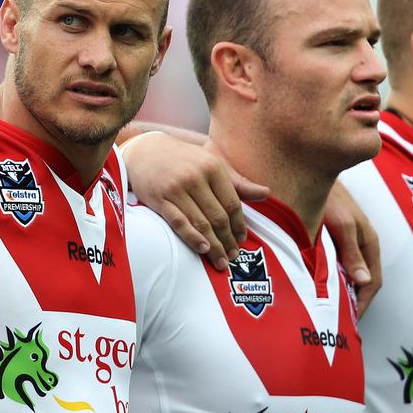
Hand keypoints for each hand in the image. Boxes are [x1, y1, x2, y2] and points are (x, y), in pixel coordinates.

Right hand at [125, 133, 269, 269]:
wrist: (146, 151)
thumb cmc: (184, 160)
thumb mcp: (212, 164)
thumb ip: (238, 183)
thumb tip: (266, 194)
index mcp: (212, 167)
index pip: (232, 203)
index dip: (239, 225)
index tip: (242, 239)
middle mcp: (195, 177)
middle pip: (218, 216)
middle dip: (228, 240)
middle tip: (233, 256)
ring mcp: (176, 188)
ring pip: (200, 223)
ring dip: (213, 245)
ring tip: (220, 260)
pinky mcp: (159, 199)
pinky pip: (179, 223)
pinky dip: (192, 238)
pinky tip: (202, 248)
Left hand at [324, 181, 380, 317]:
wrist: (315, 173)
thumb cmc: (331, 197)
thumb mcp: (342, 225)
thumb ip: (351, 252)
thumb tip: (363, 282)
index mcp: (369, 243)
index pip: (373, 283)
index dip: (363, 304)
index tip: (350, 322)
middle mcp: (363, 244)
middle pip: (364, 282)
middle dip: (354, 303)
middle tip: (339, 324)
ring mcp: (351, 241)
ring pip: (351, 274)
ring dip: (344, 292)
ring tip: (329, 311)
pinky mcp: (338, 238)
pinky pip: (340, 265)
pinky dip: (334, 279)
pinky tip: (320, 286)